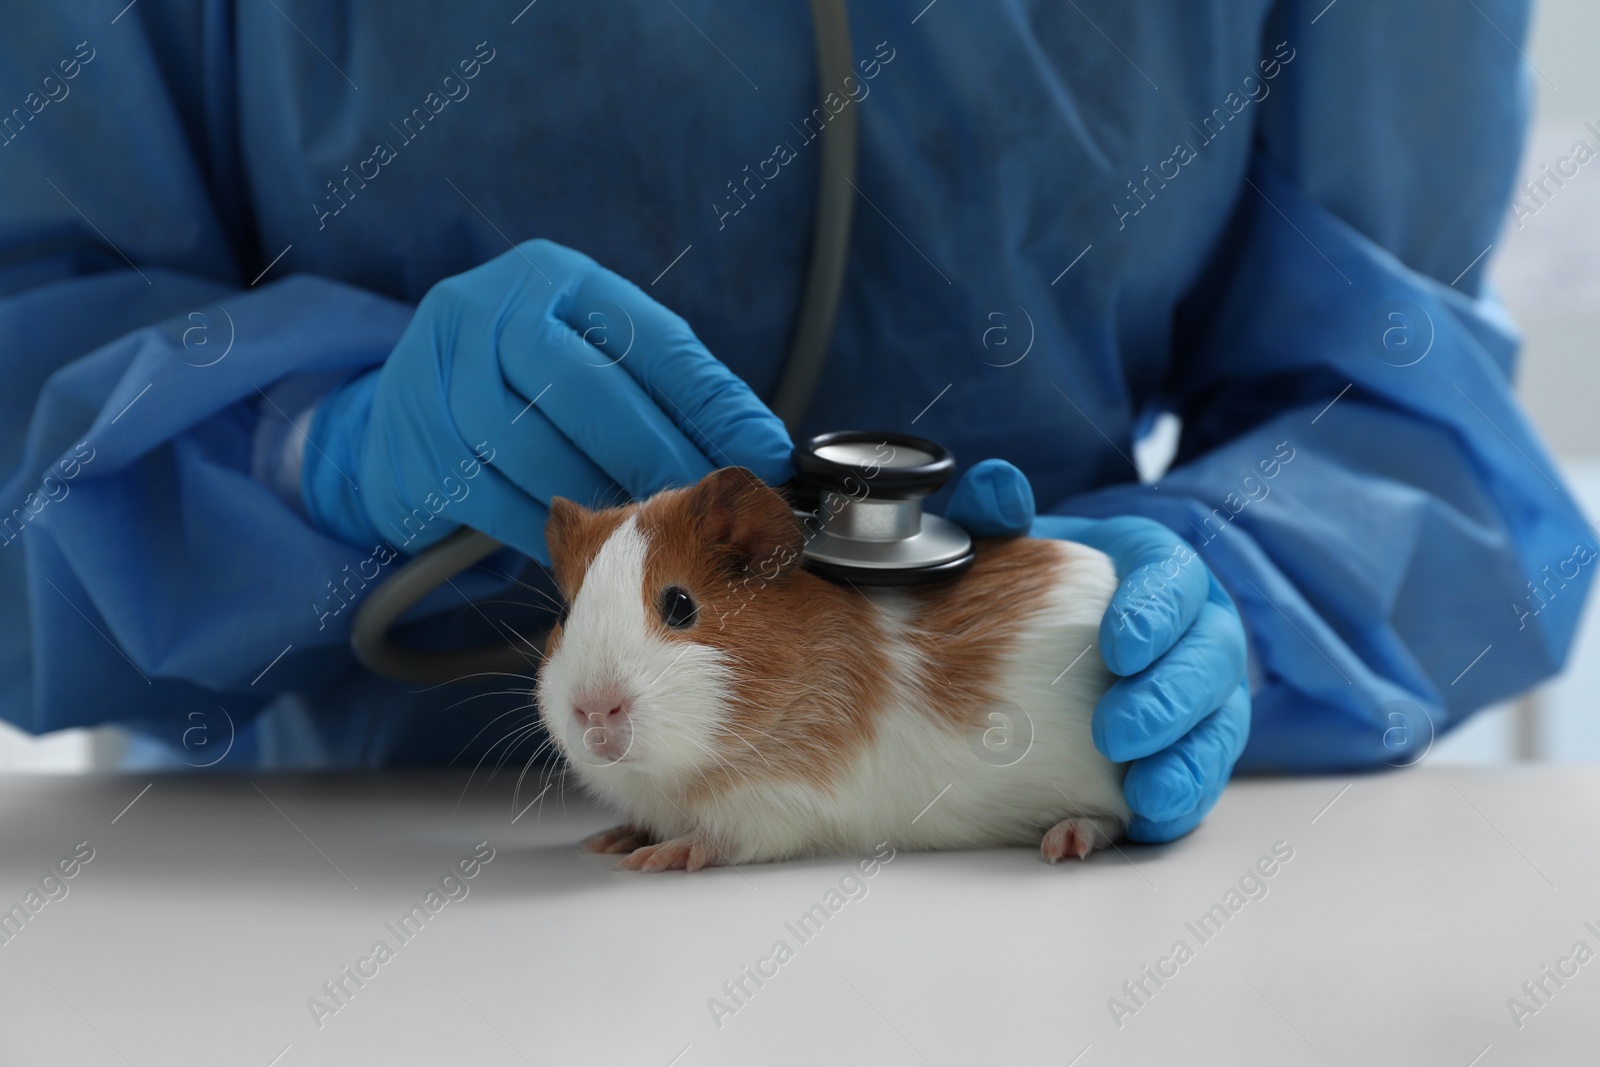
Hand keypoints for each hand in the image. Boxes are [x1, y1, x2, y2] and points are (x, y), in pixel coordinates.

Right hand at [299, 239, 791, 562]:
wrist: (400, 408)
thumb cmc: (525, 384)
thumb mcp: (590, 353)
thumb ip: (661, 389)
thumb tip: (756, 452)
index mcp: (559, 279)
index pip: (654, 341)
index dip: (715, 406)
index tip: (764, 456)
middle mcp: (494, 310)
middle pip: (594, 393)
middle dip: (660, 457)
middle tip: (706, 508)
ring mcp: (443, 376)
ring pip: (544, 454)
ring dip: (605, 501)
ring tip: (646, 532)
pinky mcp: (417, 446)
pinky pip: (500, 504)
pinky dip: (549, 532)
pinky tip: (580, 544)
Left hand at [945, 460, 1250, 841]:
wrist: (1069, 631)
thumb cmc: (1046, 586)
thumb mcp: (1025, 546)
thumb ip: (1003, 516)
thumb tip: (996, 484)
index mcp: (1165, 574)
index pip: (1176, 584)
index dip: (1156, 614)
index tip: (1118, 646)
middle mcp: (1200, 635)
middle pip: (1210, 664)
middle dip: (1169, 701)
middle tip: (1114, 731)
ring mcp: (1207, 700)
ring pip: (1217, 733)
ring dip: (1185, 767)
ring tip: (1141, 796)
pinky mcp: (1195, 753)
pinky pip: (1198, 785)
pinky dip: (1171, 811)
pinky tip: (1136, 830)